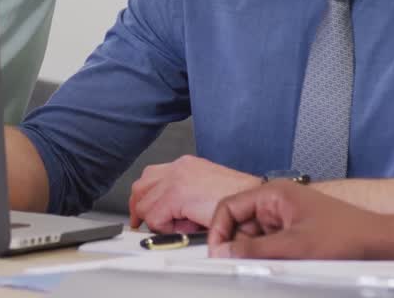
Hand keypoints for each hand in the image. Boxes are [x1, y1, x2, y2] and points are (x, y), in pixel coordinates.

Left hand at [128, 156, 259, 232]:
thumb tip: (169, 216)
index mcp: (186, 165)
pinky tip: (184, 227)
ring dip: (156, 219)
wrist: (254, 198)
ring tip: (177, 226)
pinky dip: (165, 228)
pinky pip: (154, 217)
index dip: (145, 198)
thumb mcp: (205, 192)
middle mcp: (179, 167)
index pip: (151, 177)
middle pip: (141, 185)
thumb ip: (184, 198)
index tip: (146, 212)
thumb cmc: (238, 199)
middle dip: (139, 207)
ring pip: (144, 203)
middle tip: (144, 223)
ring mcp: (176, 178)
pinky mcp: (177, 194)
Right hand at [206, 181, 378, 259]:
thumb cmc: (345, 234)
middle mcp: (275, 203)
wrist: (375, 243)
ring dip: (255, 255)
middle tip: (239, 267)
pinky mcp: (292, 233)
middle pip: (238, 225)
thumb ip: (254, 250)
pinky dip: (268, 258)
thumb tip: (224, 253)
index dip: (218, 230)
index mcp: (272, 194)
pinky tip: (282, 265)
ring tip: (273, 265)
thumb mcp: (294, 246)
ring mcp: (284, 218)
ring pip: (253, 239)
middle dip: (237, 246)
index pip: (229, 207)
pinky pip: (268, 246)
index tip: (216, 253)